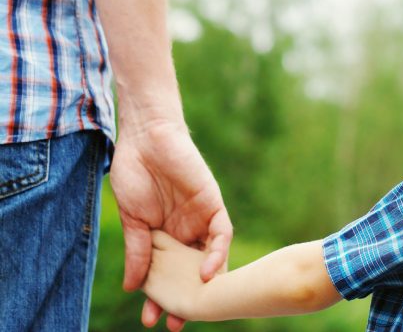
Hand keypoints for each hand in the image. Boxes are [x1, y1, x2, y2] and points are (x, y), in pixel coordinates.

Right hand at [109, 119, 231, 329]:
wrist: (146, 137)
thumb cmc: (134, 173)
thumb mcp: (133, 219)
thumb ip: (138, 251)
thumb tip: (133, 287)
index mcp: (165, 236)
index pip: (169, 273)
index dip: (162, 296)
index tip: (152, 318)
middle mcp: (186, 231)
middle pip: (192, 271)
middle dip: (187, 296)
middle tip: (176, 323)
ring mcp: (200, 219)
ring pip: (211, 257)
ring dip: (206, 283)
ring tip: (194, 307)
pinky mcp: (212, 203)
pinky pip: (222, 232)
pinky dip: (217, 253)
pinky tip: (208, 272)